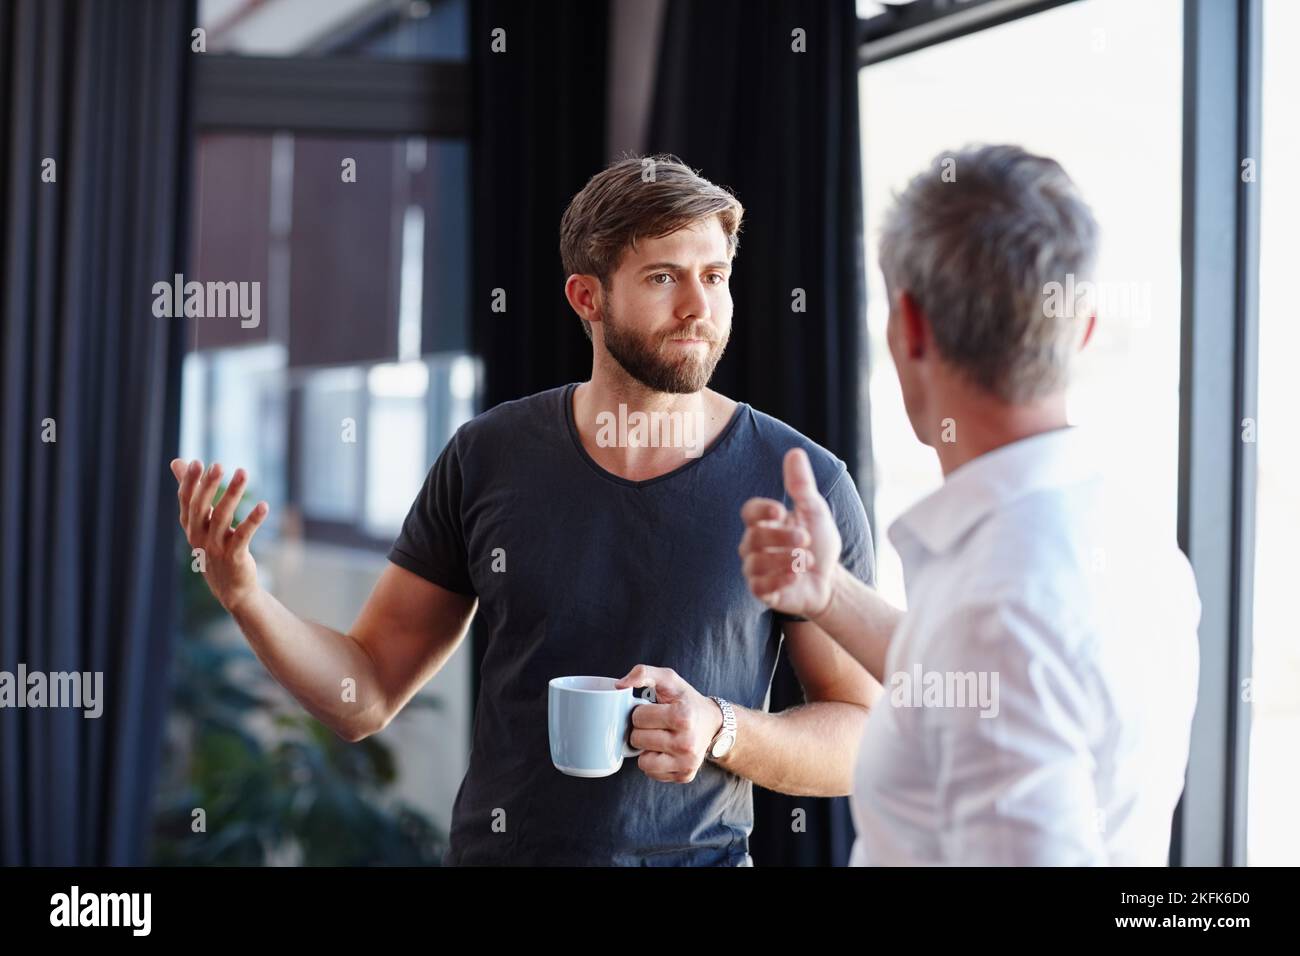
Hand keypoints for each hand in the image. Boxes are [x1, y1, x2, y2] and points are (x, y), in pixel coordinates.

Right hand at [170, 458, 268, 613]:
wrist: (231, 588)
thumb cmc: (215, 548)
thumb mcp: (201, 521)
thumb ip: (192, 491)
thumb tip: (177, 462)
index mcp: (191, 527)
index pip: (186, 501)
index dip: (190, 483)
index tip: (196, 462)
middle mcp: (200, 537)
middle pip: (200, 508)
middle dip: (208, 486)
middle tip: (217, 465)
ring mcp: (216, 548)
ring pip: (222, 517)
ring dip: (232, 494)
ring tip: (243, 473)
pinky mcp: (235, 557)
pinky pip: (243, 535)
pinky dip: (253, 520)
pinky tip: (264, 505)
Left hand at [615, 665, 723, 782]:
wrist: (713, 723)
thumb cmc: (686, 700)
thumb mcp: (669, 679)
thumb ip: (644, 673)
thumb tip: (619, 685)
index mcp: (683, 716)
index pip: (638, 717)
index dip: (641, 711)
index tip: (655, 710)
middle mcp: (687, 743)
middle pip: (637, 739)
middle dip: (642, 730)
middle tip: (657, 724)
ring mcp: (687, 763)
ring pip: (642, 761)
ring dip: (645, 748)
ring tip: (658, 738)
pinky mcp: (684, 776)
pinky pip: (651, 773)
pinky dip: (653, 762)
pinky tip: (664, 751)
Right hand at [738, 448, 841, 618]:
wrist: (830, 581)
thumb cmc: (819, 543)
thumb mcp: (814, 511)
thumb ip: (801, 485)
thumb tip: (795, 452)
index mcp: (765, 523)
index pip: (750, 512)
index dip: (761, 510)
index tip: (781, 510)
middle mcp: (754, 546)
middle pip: (753, 537)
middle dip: (781, 538)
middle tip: (805, 539)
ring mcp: (755, 570)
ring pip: (755, 563)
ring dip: (784, 560)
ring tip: (806, 560)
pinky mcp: (762, 592)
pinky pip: (759, 587)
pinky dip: (779, 580)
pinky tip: (797, 576)